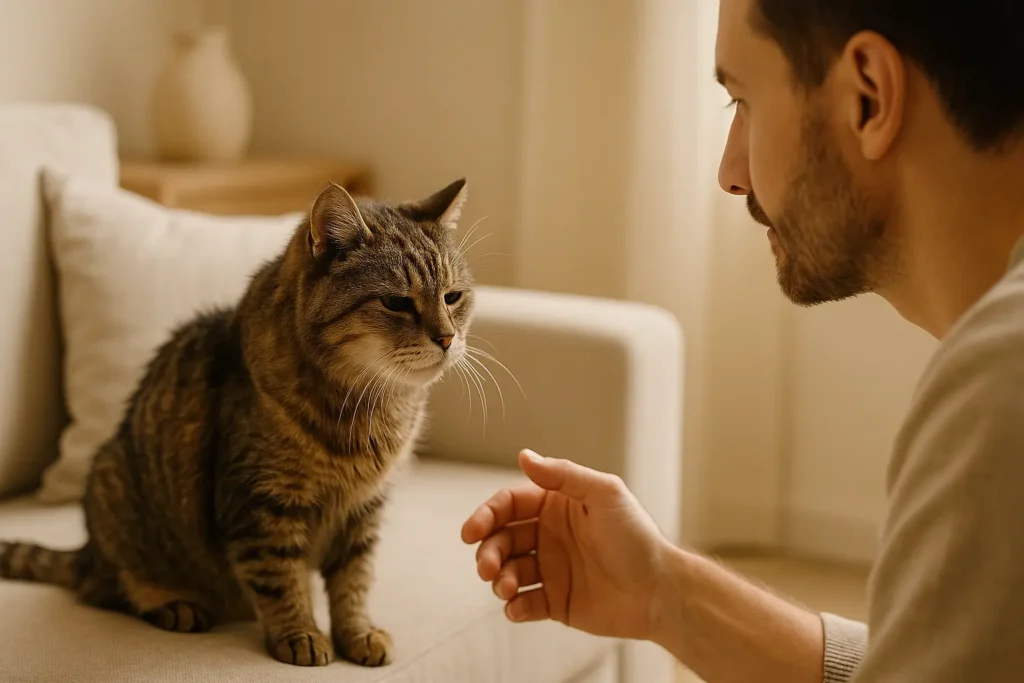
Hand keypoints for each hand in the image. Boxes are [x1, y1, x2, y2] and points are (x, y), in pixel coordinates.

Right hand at [461, 449, 671, 640]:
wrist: (660, 591)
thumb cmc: (637, 537)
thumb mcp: (603, 494)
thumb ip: (563, 476)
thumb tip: (525, 455)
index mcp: (556, 506)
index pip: (510, 505)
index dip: (487, 515)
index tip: (472, 531)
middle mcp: (549, 536)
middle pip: (502, 539)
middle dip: (488, 552)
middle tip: (487, 566)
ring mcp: (552, 569)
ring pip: (508, 572)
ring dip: (498, 580)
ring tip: (506, 588)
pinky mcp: (556, 602)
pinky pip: (524, 604)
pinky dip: (514, 607)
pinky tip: (517, 607)